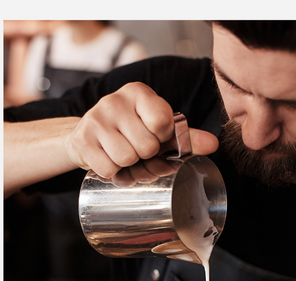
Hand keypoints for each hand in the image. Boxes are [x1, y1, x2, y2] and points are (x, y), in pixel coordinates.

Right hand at [65, 82, 218, 184]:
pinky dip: (113, 172)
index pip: (162, 123)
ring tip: (125, 154)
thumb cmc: (132, 130)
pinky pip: (109, 168)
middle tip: (139, 148)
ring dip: (130, 164)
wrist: (87, 135)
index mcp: (138, 93)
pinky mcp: (81, 140)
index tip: (157, 135)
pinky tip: (110, 160)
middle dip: (146, 155)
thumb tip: (214, 145)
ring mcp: (94, 120)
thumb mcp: (159, 128)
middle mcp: (114, 101)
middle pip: (147, 147)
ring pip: (127, 158)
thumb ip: (187, 136)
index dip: (163, 137)